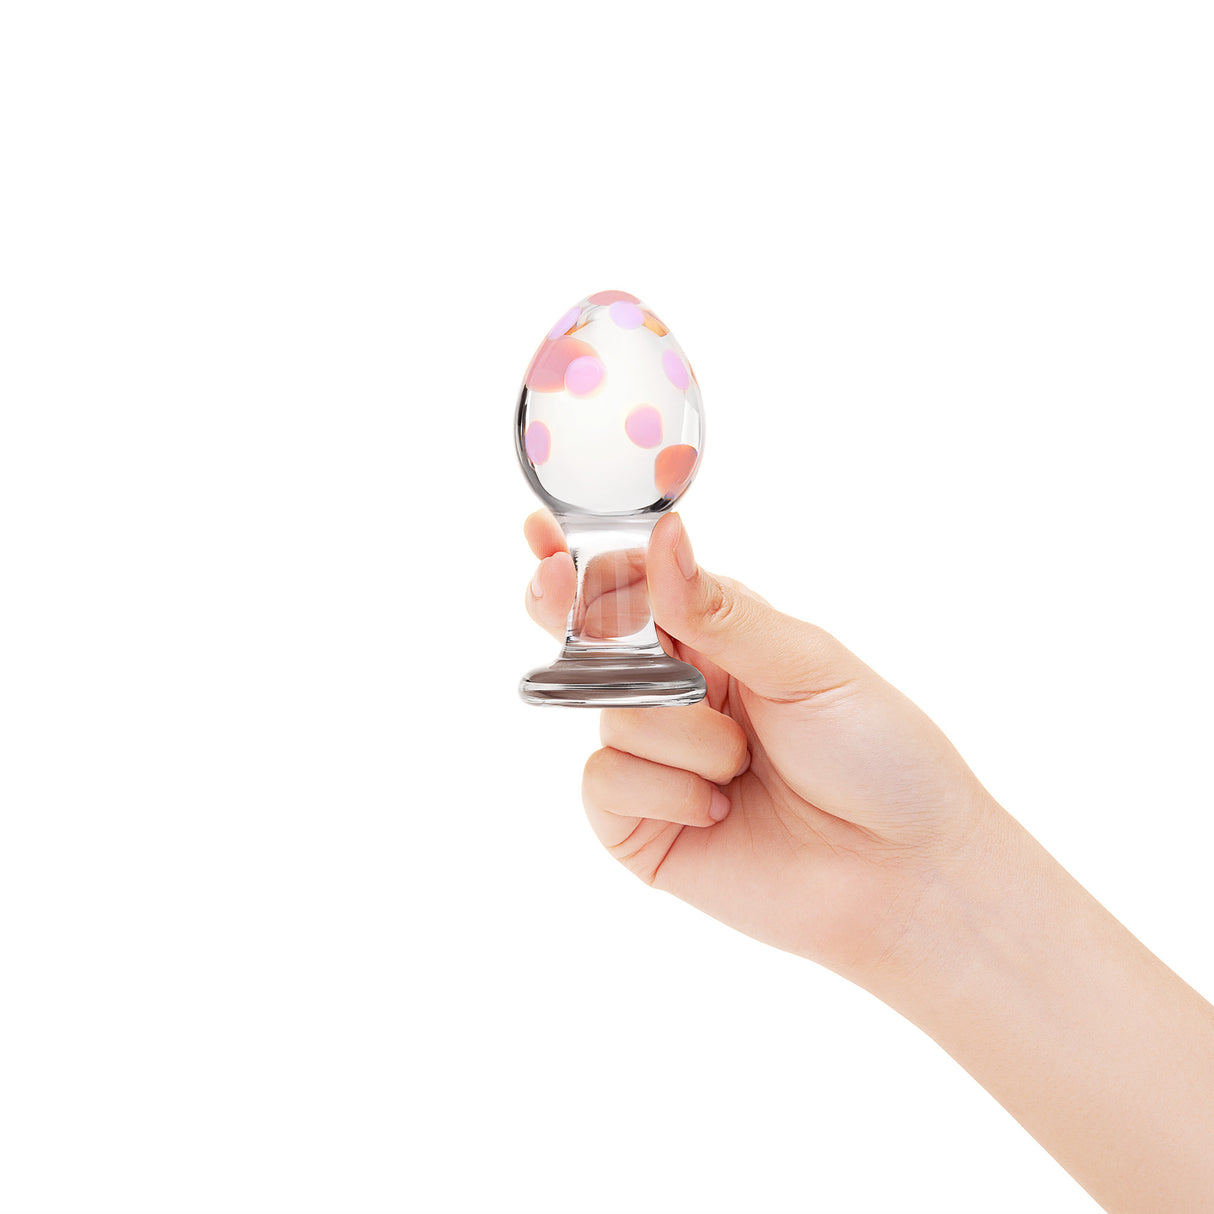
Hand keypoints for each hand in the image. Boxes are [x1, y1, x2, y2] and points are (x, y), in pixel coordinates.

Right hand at [523, 507, 996, 982]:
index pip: (638, 585)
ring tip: (744, 769)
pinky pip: (604, 781)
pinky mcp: (639, 825)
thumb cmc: (877, 756)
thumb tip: (663, 535)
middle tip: (552, 585)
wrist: (904, 876)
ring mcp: (655, 759)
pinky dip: (663, 791)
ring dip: (685, 738)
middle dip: (570, 613)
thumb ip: (720, 612)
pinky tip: (717, 813)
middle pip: (594, 641)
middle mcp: (678, 692)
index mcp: (720, 639)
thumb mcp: (807, 665)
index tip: (543, 534)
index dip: (586, 559)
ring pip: (610, 711)